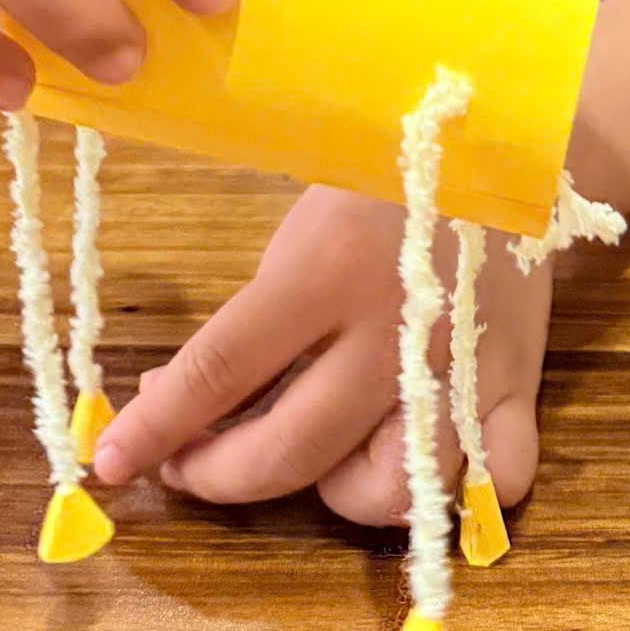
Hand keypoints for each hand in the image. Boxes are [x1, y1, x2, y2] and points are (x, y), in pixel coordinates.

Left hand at [92, 185, 554, 523]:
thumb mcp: (303, 223)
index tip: (109, 461)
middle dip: (218, 475)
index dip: (157, 425)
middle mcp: (390, 334)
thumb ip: (262, 315)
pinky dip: (452, 493)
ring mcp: (461, 369)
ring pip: (387, 494)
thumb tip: (189, 398)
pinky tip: (418, 457)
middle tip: (187, 465)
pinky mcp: (520, 386)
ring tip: (316, 452)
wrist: (504, 136)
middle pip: (289, 451)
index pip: (220, 368)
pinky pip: (492, 483)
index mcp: (325, 272)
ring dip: (333, 491)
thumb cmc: (382, 169)